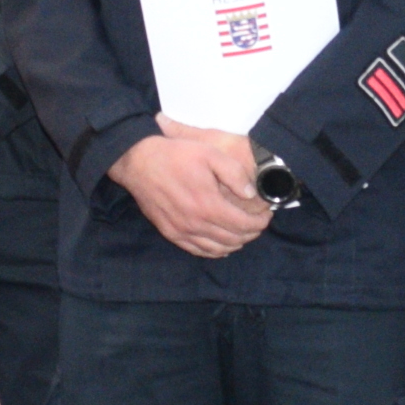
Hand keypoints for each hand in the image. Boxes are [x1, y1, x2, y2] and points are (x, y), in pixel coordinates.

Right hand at [112, 120, 271, 259]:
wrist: (138, 161)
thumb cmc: (175, 155)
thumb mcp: (209, 153)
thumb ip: (234, 174)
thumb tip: (250, 194)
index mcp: (208, 205)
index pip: (243, 225)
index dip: (260, 223)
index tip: (267, 215)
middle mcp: (196, 224)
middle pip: (233, 239)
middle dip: (251, 233)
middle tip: (258, 223)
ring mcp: (181, 231)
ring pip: (217, 249)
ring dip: (235, 244)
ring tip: (243, 233)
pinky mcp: (170, 233)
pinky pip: (197, 250)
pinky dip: (214, 251)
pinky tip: (221, 245)